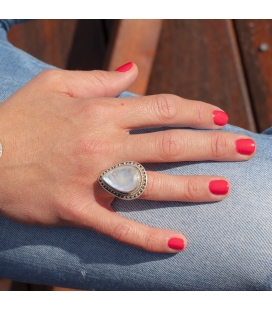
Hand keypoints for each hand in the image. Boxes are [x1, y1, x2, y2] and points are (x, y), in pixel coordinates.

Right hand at [0, 63, 255, 252]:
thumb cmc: (18, 118)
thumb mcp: (55, 84)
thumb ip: (99, 78)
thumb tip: (134, 71)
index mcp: (99, 112)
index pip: (161, 108)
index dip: (196, 111)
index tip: (221, 117)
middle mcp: (102, 143)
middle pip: (170, 143)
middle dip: (212, 145)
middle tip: (246, 149)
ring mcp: (90, 179)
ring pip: (154, 184)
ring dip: (194, 187)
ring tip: (226, 188)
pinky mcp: (76, 210)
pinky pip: (119, 228)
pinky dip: (150, 238)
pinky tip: (180, 244)